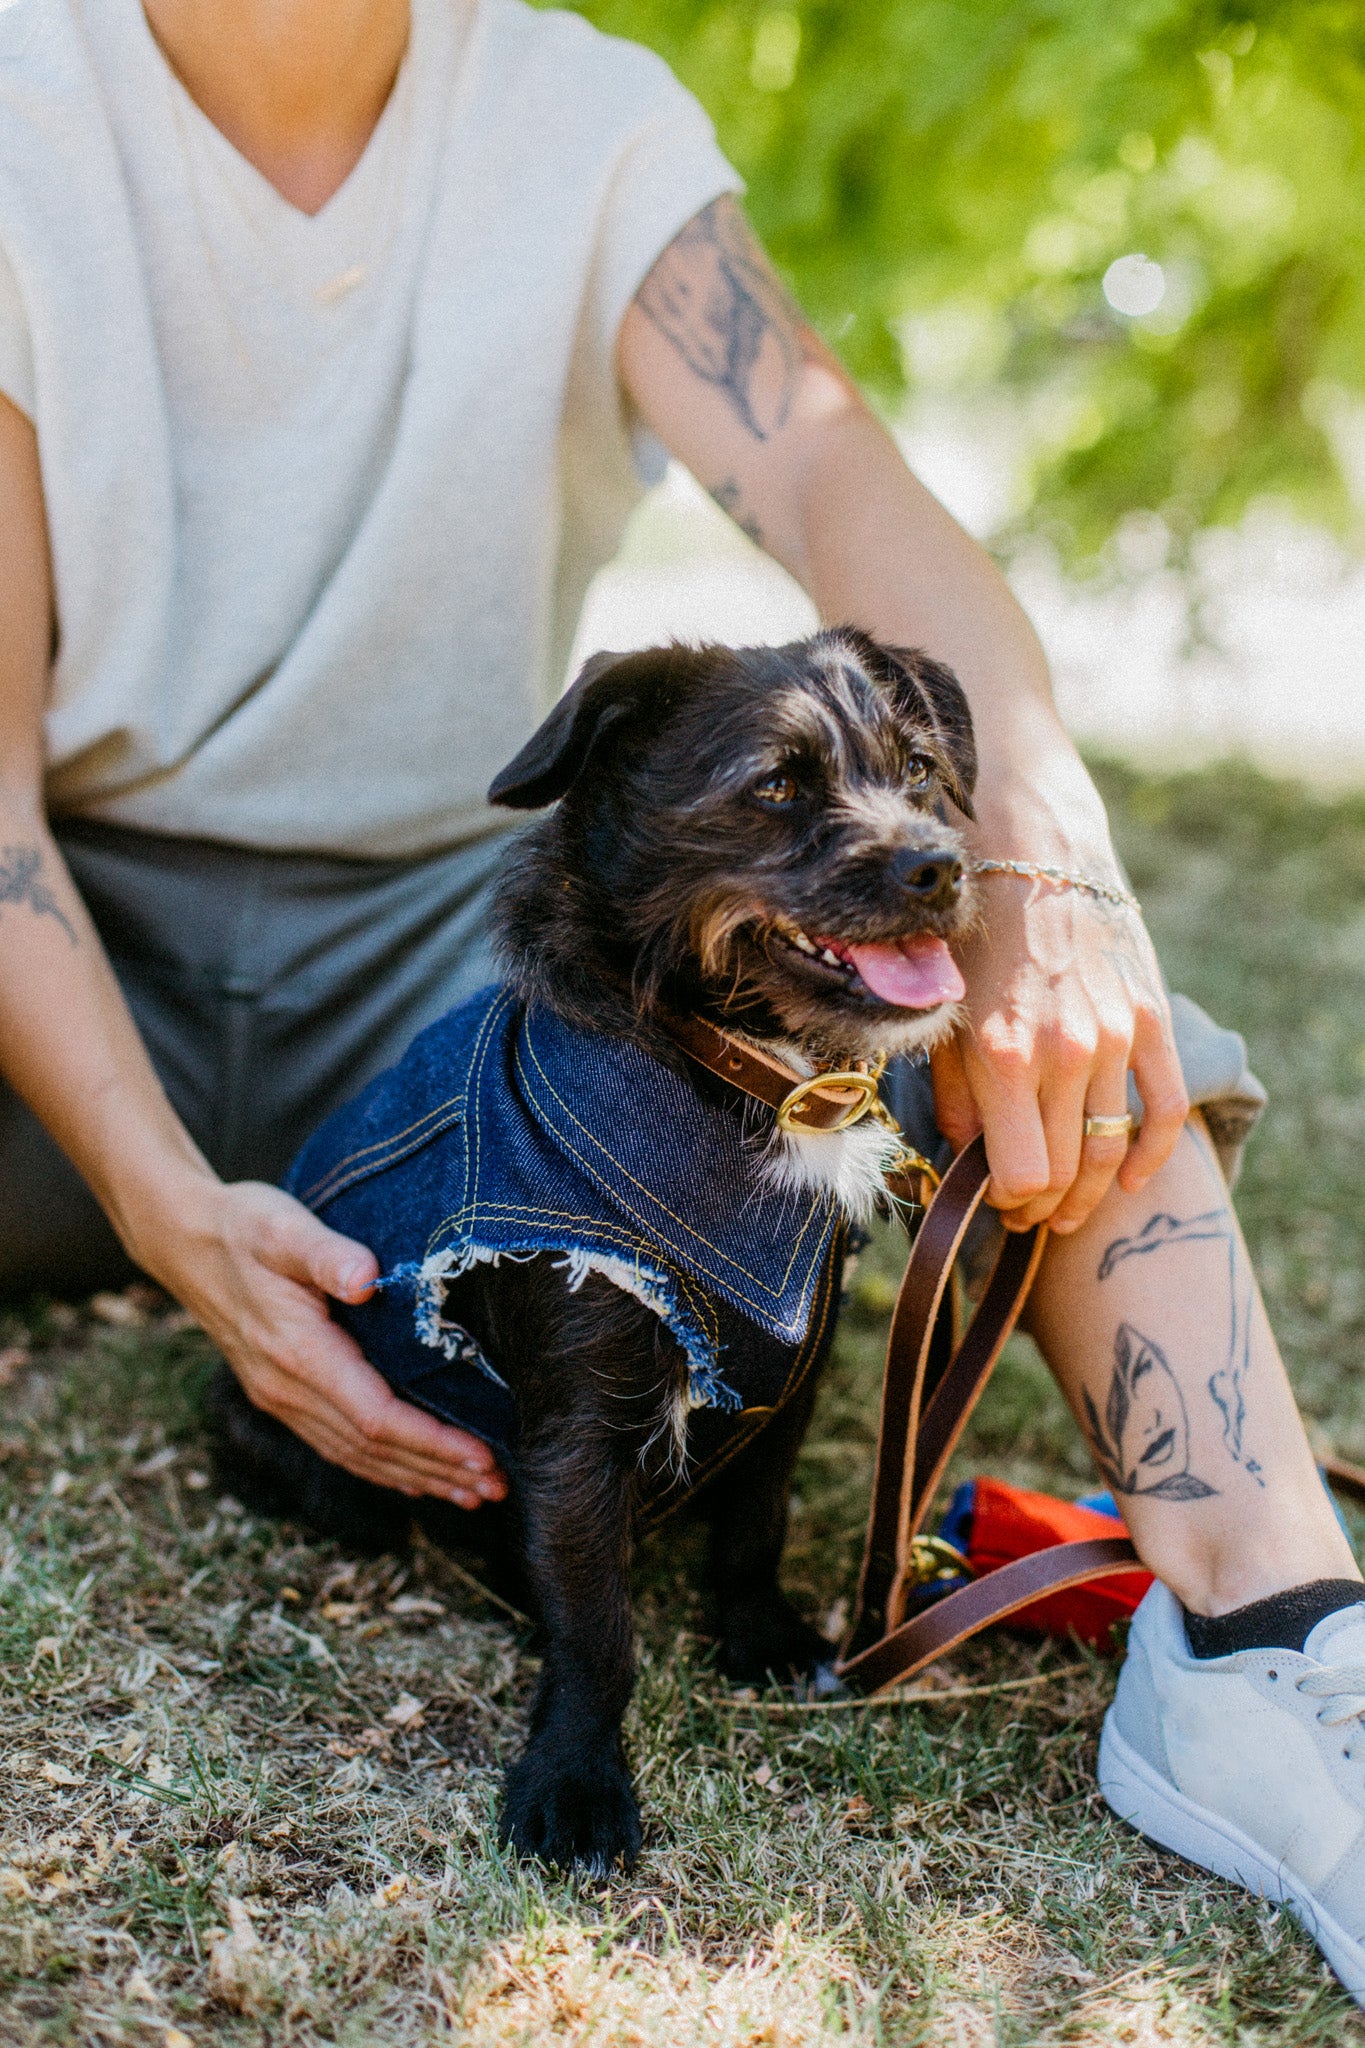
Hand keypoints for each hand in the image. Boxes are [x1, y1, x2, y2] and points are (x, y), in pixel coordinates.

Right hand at [140, 1176, 507, 1508]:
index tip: (481, 1457)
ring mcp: (280, 1396)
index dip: (430, 1442)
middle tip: (496, 1488)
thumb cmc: (244, 1225)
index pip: (374, 1417)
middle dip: (436, 1471)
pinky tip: (413, 1475)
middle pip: (371, 1449)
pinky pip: (336, 1444)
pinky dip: (381, 1466)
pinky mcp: (280, 1393)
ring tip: (470, 1492)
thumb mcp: (284, 1227)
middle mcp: (285, 1388)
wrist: (183, 1239)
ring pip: (354, 1455)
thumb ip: (326, 1253)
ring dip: (415, 1477)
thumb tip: (366, 1278)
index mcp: (296, 1352)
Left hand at [930, 876, 1188, 1234]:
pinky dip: (1152, 1157)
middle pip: (1066, 1171)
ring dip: (1090, 1195)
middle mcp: (1063, 1052)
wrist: (1036, 853)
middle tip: (1028, 1215)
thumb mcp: (943, 1016)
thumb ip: (954, 1095)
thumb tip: (968, 1159)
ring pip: (1112, 1150)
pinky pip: (1166, 1109)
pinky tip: (1132, 1181)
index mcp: (1002, 1055)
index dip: (1007, 1201)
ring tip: (1067, 1210)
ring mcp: (1114, 1038)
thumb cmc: (975, 935)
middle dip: (1042, 1207)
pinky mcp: (1150, 1020)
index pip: (1020, 1174)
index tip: (997, 1203)